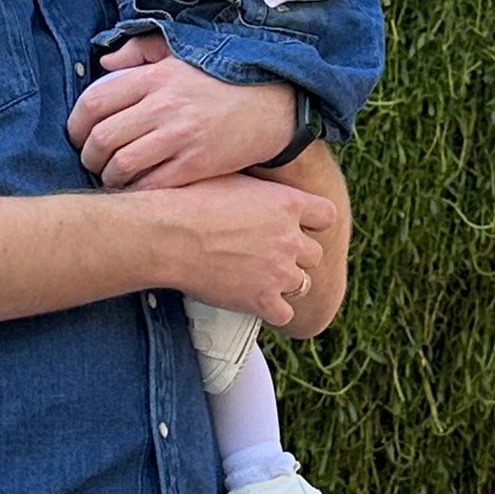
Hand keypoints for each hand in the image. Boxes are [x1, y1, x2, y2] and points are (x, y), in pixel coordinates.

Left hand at [69, 35, 298, 188]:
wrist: (273, 106)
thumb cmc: (223, 79)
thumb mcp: (182, 53)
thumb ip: (140, 51)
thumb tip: (104, 63)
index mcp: (156, 76)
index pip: (95, 101)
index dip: (76, 124)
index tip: (77, 135)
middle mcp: (164, 105)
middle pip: (102, 137)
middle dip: (88, 155)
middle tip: (92, 161)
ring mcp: (180, 136)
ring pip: (122, 164)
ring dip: (109, 176)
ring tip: (113, 177)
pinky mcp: (196, 164)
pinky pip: (151, 185)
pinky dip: (136, 191)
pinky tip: (137, 189)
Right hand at [150, 173, 334, 326]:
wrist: (167, 235)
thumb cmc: (189, 201)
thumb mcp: (232, 179)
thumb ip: (258, 189)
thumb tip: (258, 185)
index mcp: (287, 203)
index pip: (326, 216)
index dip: (313, 223)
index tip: (298, 226)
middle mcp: (290, 238)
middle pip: (314, 254)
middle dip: (295, 255)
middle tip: (269, 254)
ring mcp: (278, 271)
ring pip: (301, 284)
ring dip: (283, 282)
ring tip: (257, 277)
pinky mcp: (262, 300)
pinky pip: (284, 314)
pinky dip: (272, 310)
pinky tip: (254, 301)